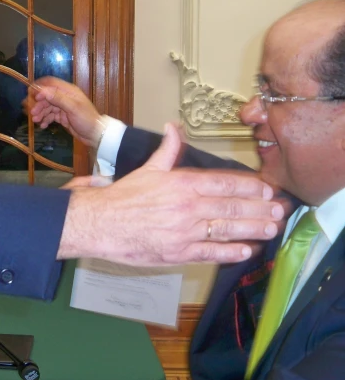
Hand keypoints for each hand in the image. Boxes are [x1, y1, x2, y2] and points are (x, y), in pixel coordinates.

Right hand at [25, 77, 102, 146]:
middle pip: (47, 96)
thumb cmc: (86, 119)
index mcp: (68, 91)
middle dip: (38, 104)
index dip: (40, 87)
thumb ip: (57, 98)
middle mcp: (65, 97)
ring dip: (40, 113)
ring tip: (35, 121)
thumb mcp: (72, 108)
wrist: (95, 135)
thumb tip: (42, 91)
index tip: (30, 94)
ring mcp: (63, 107)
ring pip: (47, 107)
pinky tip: (43, 125)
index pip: (51, 83)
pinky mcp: (62, 116)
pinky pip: (50, 116)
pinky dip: (45, 119)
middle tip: (31, 112)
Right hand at [57, 124, 284, 264]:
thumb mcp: (147, 169)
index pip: (225, 182)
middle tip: (279, 210)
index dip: (251, 187)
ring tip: (271, 228)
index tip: (267, 189)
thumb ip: (167, 149)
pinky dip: (231, 252)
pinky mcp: (178, 253)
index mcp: (182, 183)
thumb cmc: (122, 197)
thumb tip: (172, 127)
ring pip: (227, 230)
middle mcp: (187, 207)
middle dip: (260, 209)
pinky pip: (211, 253)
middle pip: (232, 207)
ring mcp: (185, 232)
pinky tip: (246, 250)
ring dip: (253, 229)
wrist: (100, 223)